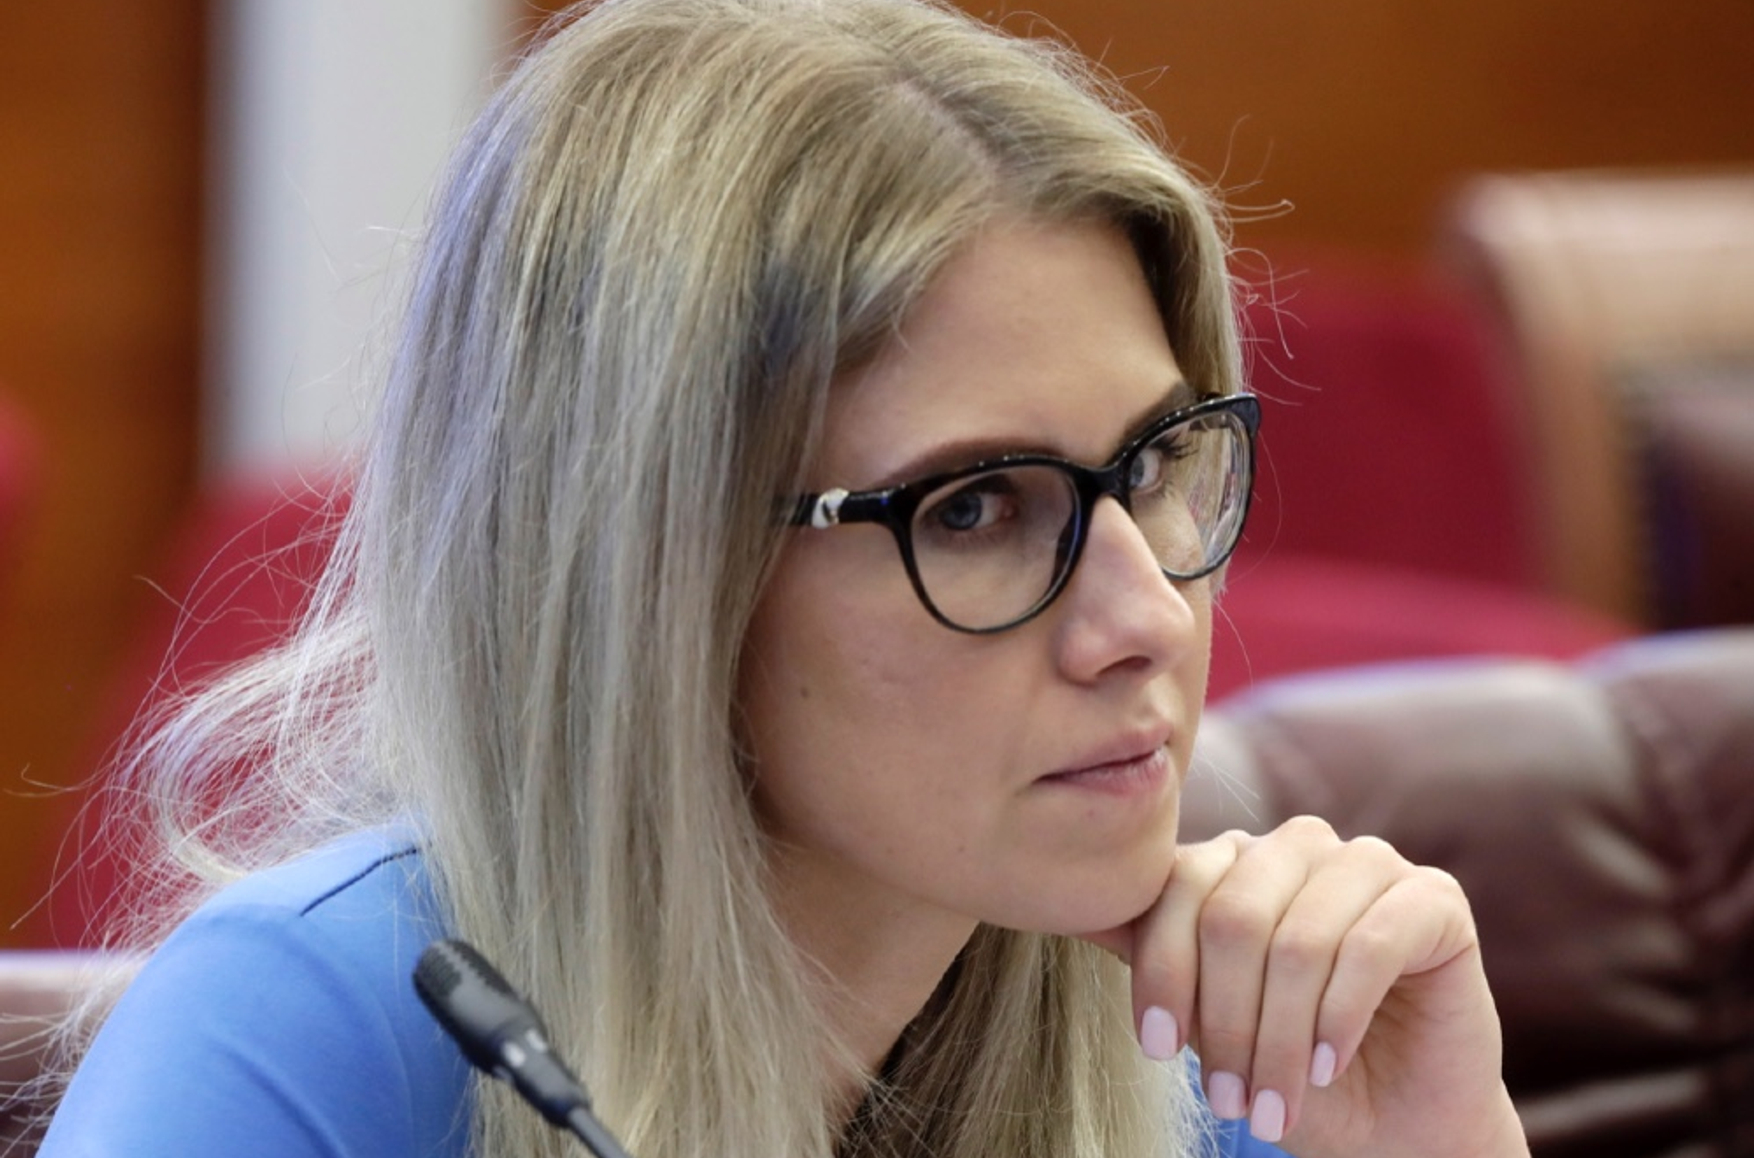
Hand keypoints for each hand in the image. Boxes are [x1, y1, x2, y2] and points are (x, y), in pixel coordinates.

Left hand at [1080, 817, 1529, 1157]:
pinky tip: (1330, 1065)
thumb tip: (1070, 909)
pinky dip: (1340, 1017)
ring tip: (1274, 1105)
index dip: (1163, 970)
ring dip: (1281, 1038)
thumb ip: (1151, 954)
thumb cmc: (1291, 1067)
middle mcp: (1296, 847)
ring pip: (1299, 939)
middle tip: (1229, 1101)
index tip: (1159, 1048)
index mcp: (1234, 861)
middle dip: (1226, 1021)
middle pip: (1233, 915)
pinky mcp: (1433, 898)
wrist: (1395, 1124)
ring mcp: (1368, 863)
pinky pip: (1370, 946)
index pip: (1176, 887)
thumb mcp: (1206, 1017)